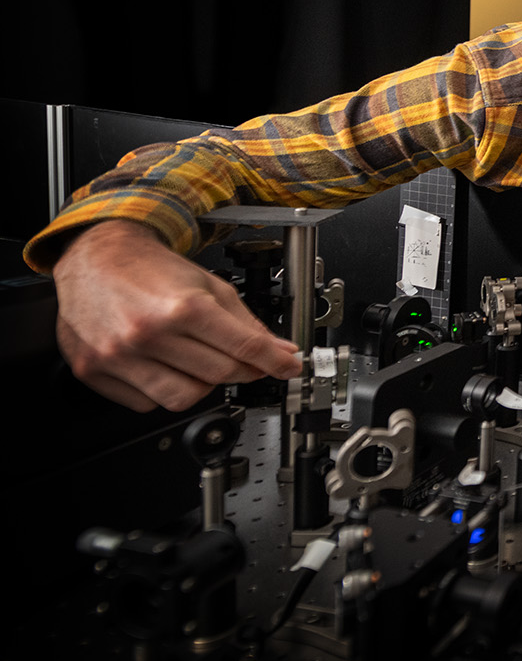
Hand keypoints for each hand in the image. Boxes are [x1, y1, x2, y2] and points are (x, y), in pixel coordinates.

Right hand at [52, 220, 301, 411]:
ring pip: (183, 398)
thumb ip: (246, 322)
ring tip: (198, 364)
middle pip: (220, 375)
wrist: (94, 257)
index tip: (289, 367)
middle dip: (243, 370)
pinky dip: (161, 391)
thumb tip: (279, 350)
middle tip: (244, 361)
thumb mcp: (208, 286)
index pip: (245, 348)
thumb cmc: (150, 269)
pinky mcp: (94, 370)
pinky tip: (162, 368)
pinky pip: (145, 402)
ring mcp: (120, 355)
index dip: (276, 362)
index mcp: (183, 307)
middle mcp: (150, 333)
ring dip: (202, 386)